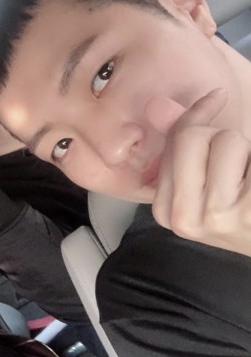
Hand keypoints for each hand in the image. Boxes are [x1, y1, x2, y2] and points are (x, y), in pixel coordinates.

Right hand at [151, 88, 250, 256]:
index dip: (198, 116)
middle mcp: (185, 217)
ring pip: (229, 141)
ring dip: (247, 151)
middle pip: (195, 137)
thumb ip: (181, 141)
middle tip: (238, 166)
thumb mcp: (206, 182)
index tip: (216, 100)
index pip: (176, 140)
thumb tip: (155, 105)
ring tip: (249, 181)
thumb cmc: (243, 214)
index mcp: (165, 209)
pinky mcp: (249, 212)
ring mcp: (219, 217)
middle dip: (223, 138)